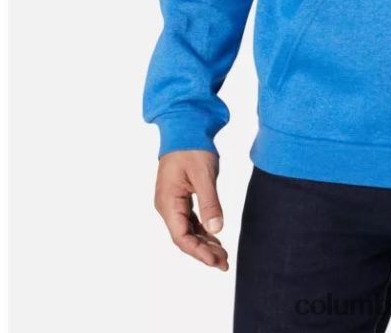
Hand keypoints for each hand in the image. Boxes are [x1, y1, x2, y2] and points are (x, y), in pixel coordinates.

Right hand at [153, 150, 228, 270]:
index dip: (199, 252)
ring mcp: (172, 202)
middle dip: (203, 252)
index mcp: (168, 202)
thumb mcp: (204, 174)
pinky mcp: (179, 196)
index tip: (217, 261)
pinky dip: (202, 230)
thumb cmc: (192, 147)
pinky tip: (215, 238)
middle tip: (224, 264)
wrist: (184, 126)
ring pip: (187, 230)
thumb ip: (210, 202)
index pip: (181, 237)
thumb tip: (217, 229)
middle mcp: (166, 205)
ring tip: (222, 256)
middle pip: (184, 237)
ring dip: (204, 243)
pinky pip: (189, 220)